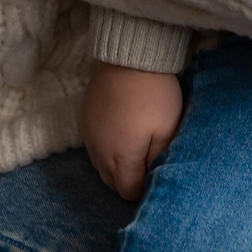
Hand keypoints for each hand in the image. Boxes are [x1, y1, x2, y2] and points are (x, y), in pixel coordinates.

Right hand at [81, 63, 185, 201]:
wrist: (128, 59)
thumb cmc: (154, 95)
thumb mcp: (167, 129)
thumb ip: (159, 160)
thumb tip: (153, 180)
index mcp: (121, 158)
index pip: (128, 191)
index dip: (143, 189)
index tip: (156, 178)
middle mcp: (99, 153)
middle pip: (112, 183)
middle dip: (129, 181)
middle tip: (148, 166)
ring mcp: (89, 137)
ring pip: (100, 167)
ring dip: (116, 167)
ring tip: (135, 151)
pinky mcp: (84, 121)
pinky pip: (93, 148)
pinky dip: (106, 150)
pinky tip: (120, 135)